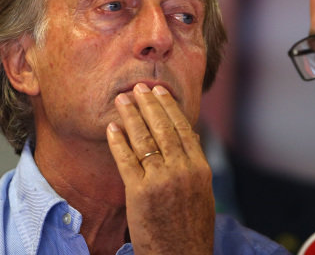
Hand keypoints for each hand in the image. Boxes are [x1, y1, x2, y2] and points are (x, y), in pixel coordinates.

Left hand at [106, 83, 213, 254]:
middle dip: (149, 104)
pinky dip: (118, 141)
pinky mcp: (140, 192)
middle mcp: (183, 170)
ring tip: (122, 99)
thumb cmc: (191, 227)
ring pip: (145, 139)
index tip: (160, 93)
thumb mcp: (202, 192)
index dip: (170, 108)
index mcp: (200, 168)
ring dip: (132, 116)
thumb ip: (193, 163)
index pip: (184, 128)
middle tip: (139, 87)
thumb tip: (187, 136)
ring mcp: (161, 180)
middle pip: (164, 128)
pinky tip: (112, 128)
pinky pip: (127, 160)